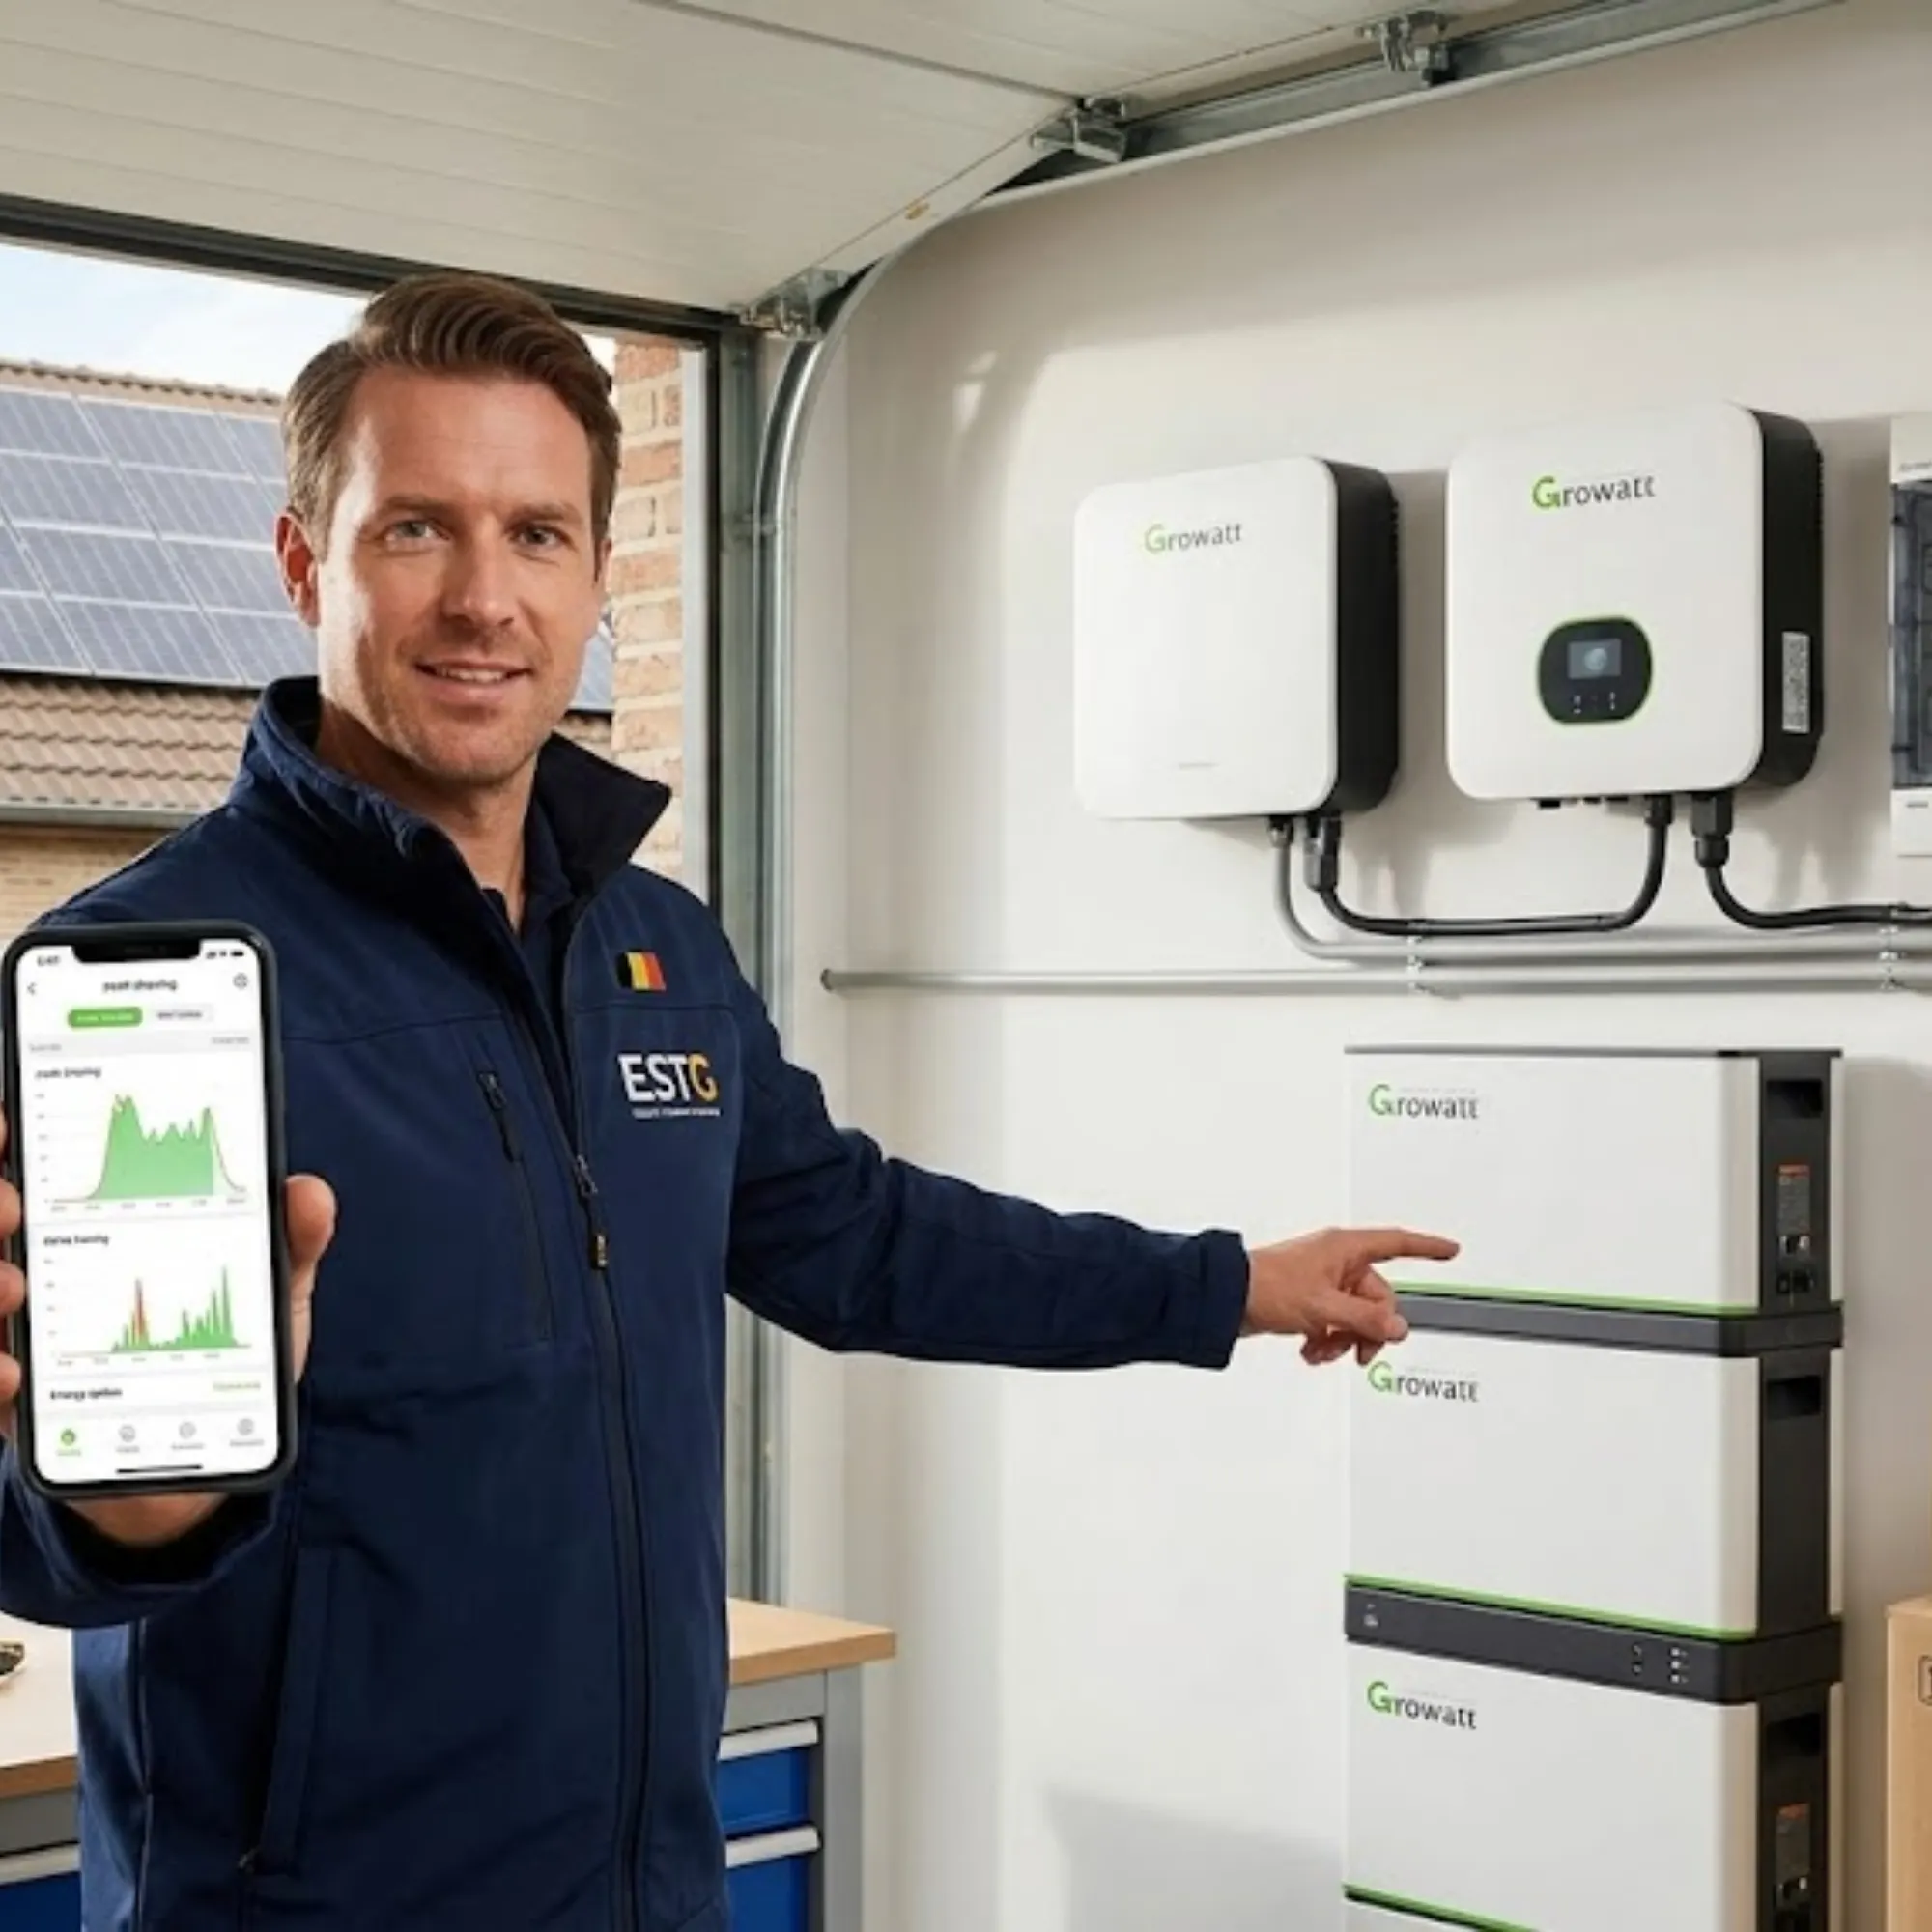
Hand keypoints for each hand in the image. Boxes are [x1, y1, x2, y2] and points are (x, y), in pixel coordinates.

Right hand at [0, 1106, 335, 1546]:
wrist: (201, 1451)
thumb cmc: (223, 1348)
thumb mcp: (269, 1291)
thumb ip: (290, 1243)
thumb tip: (309, 1192)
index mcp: (100, 1226)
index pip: (37, 1166)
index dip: (10, 1136)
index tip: (8, 1117)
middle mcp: (47, 1271)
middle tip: (13, 1204)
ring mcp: (25, 1334)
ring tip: (13, 1286)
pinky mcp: (19, 1403)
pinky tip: (15, 1372)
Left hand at [1241, 1225, 1458, 1366]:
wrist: (1226, 1299)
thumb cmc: (1266, 1285)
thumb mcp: (1325, 1307)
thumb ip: (1366, 1320)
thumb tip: (1397, 1329)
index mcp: (1344, 1248)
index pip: (1397, 1243)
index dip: (1427, 1247)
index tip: (1449, 1250)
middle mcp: (1336, 1261)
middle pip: (1377, 1297)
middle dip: (1368, 1328)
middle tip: (1356, 1348)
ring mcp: (1321, 1281)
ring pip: (1355, 1315)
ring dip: (1344, 1338)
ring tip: (1324, 1348)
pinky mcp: (1307, 1300)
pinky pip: (1334, 1322)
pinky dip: (1327, 1339)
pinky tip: (1311, 1349)